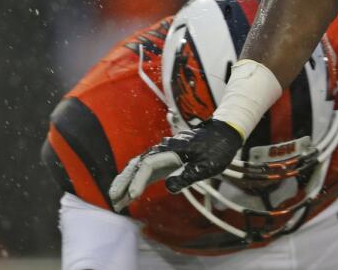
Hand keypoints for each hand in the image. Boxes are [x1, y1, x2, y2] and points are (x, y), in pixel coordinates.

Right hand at [109, 119, 242, 211]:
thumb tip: (169, 186)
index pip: (148, 165)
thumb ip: (189, 175)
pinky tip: (129, 195)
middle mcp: (163, 150)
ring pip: (138, 167)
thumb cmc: (218, 149)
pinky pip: (145, 171)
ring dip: (126, 183)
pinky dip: (135, 182)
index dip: (139, 180)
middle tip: (114, 200)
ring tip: (116, 201)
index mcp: (172, 150)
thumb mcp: (208, 165)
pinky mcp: (165, 161)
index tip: (133, 196)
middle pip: (137, 164)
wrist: (224, 134)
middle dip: (124, 182)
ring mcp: (162, 155)